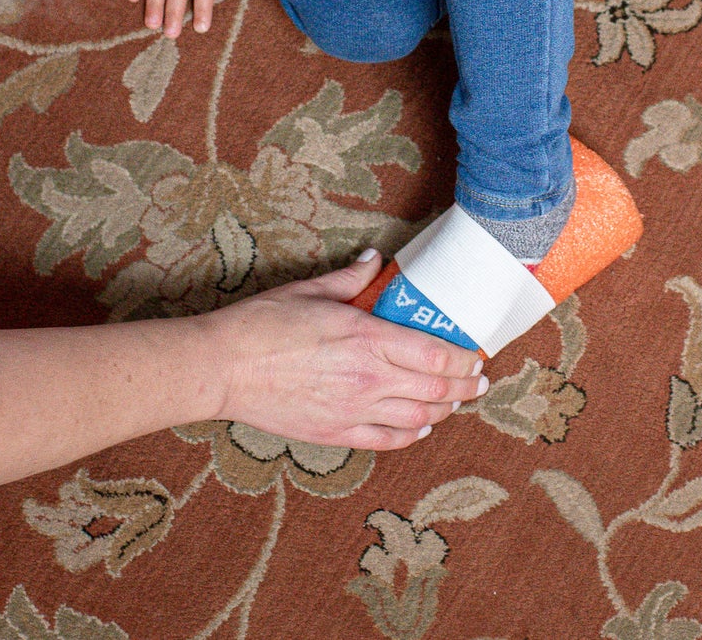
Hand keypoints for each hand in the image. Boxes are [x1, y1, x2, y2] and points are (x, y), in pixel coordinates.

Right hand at [205, 252, 487, 448]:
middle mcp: (368, 379)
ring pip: (416, 418)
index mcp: (366, 338)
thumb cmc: (263, 323)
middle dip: (465, 386)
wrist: (222, 367)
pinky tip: (420, 427)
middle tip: (480, 381)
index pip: (434, 354)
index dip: (464, 358)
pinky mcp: (333, 433)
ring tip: (456, 401)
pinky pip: (384, 440)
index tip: (477, 354)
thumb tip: (374, 261)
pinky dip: (409, 435)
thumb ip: (351, 278)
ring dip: (443, 411)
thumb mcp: (311, 289)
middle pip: (435, 390)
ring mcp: (352, 410)